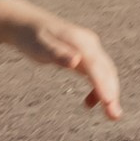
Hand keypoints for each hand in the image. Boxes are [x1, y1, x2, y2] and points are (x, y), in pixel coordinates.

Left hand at [0, 0, 121, 119]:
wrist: (25, 24)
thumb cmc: (31, 37)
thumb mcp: (40, 46)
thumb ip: (57, 54)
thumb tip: (75, 61)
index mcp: (80, 41)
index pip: (96, 66)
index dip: (103, 85)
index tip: (109, 102)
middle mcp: (89, 44)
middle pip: (106, 71)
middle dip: (112, 93)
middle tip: (115, 116)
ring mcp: (89, 50)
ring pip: (105, 73)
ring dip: (109, 93)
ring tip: (111, 115)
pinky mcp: (85, 56)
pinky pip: (97, 74)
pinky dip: (98, 89)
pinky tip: (89, 103)